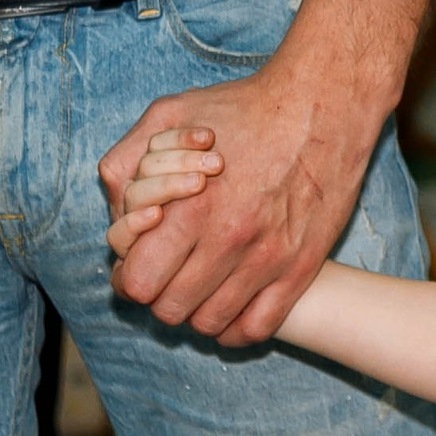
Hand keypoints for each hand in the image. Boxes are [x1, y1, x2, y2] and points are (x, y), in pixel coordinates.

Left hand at [100, 54, 385, 345]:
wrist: (322, 106)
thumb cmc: (244, 109)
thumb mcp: (168, 116)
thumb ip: (128, 160)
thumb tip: (113, 207)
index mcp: (188, 207)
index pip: (137, 283)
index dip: (131, 279)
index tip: (141, 267)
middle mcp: (226, 239)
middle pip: (170, 309)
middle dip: (162, 296)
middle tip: (171, 277)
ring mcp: (267, 258)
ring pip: (211, 322)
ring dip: (198, 312)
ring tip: (202, 290)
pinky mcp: (301, 267)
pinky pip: (258, 327)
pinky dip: (236, 329)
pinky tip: (232, 309)